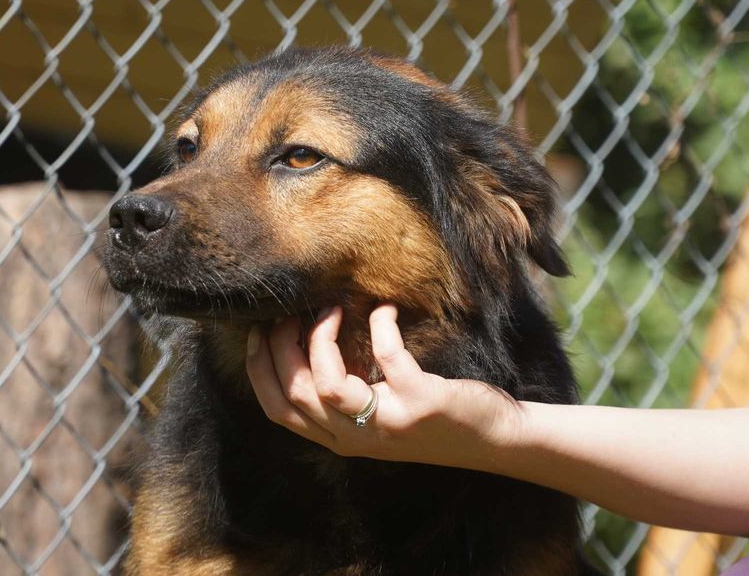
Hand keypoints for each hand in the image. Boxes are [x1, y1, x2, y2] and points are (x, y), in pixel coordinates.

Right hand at [244, 304, 521, 469]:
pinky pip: (386, 356)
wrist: (491, 440)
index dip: (258, 368)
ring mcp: (386, 423)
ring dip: (321, 337)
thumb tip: (307, 338)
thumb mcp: (375, 413)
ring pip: (326, 384)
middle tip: (292, 311)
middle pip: (293, 393)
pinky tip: (386, 310)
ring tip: (332, 308)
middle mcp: (354, 437)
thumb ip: (343, 390)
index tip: (258, 331)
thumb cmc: (429, 416)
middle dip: (281, 344)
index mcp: (337, 438)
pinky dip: (381, 325)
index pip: (276, 409)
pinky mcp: (419, 404)